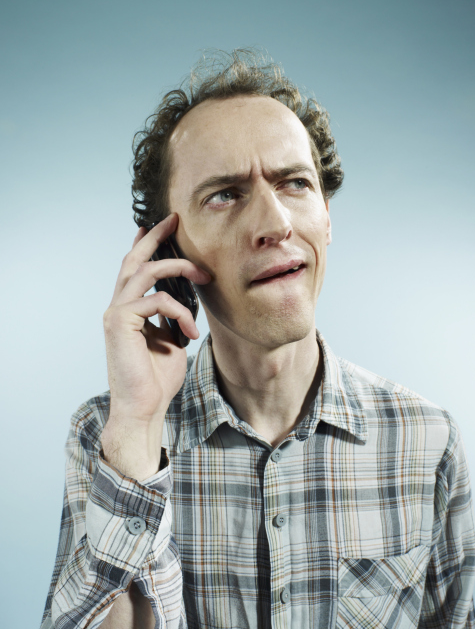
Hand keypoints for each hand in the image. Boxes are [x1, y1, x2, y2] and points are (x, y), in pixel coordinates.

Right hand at [101, 214, 210, 477]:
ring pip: (145, 271)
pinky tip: (190, 333)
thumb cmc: (157, 378)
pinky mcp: (120, 322)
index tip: (163, 227)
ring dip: (179, 267)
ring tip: (204, 275)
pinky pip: (156, 300)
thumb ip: (173, 317)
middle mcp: (118, 307)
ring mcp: (116, 313)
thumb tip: (187, 300)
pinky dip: (180, 312)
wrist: (143, 408)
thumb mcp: (171, 340)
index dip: (148, 245)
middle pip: (133, 259)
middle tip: (175, 220)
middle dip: (155, 237)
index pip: (136, 269)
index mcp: (129, 309)